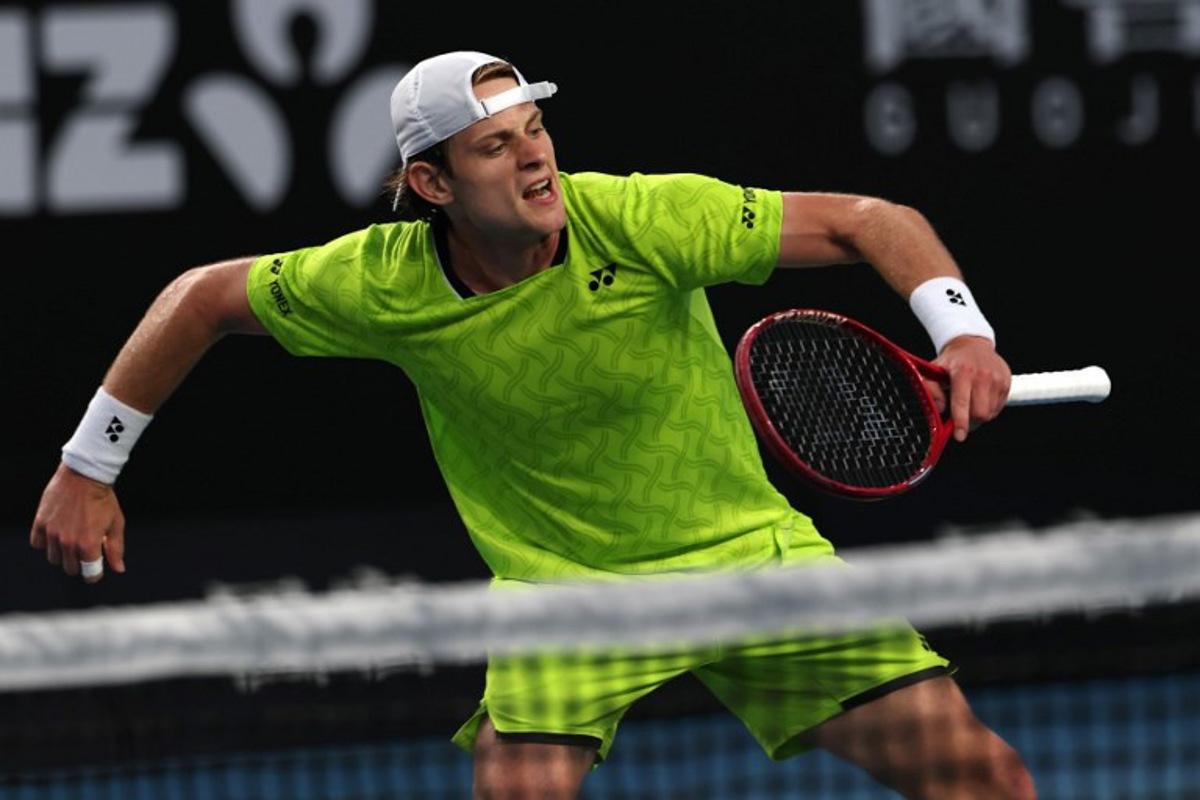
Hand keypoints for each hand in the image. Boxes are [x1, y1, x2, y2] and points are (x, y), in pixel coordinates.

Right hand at [30, 462, 125, 582]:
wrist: (84, 475)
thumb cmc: (103, 499)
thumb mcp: (116, 524)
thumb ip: (115, 549)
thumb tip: (118, 569)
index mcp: (89, 544)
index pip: (89, 575)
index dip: (95, 574)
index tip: (96, 569)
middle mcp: (68, 542)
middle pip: (70, 568)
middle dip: (80, 563)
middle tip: (85, 548)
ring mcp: (52, 533)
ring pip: (54, 559)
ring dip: (63, 553)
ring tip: (72, 538)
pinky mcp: (40, 523)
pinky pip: (38, 544)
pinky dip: (46, 542)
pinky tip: (57, 532)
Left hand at [924, 335, 1011, 442]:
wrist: (973, 344)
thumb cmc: (951, 361)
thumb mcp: (933, 370)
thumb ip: (931, 389)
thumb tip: (939, 409)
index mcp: (963, 371)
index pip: (962, 402)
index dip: (960, 422)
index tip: (959, 436)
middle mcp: (983, 375)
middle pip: (979, 413)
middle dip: (969, 421)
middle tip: (960, 418)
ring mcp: (997, 379)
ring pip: (989, 413)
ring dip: (978, 416)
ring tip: (969, 403)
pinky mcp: (1006, 383)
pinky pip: (998, 408)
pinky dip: (987, 409)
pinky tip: (979, 399)